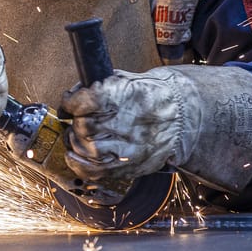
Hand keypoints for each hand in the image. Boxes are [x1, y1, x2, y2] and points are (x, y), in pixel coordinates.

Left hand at [60, 64, 251, 191]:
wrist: (182, 116)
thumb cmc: (151, 96)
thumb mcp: (128, 80)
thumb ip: (100, 85)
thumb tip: (73, 94)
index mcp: (125, 97)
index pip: (86, 101)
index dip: (71, 102)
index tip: (69, 102)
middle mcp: (127, 123)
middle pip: (85, 126)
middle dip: (78, 121)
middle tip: (79, 119)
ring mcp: (129, 147)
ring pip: (87, 148)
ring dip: (76, 141)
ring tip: (80, 135)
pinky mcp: (129, 165)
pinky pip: (95, 171)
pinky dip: (78, 164)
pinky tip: (73, 156)